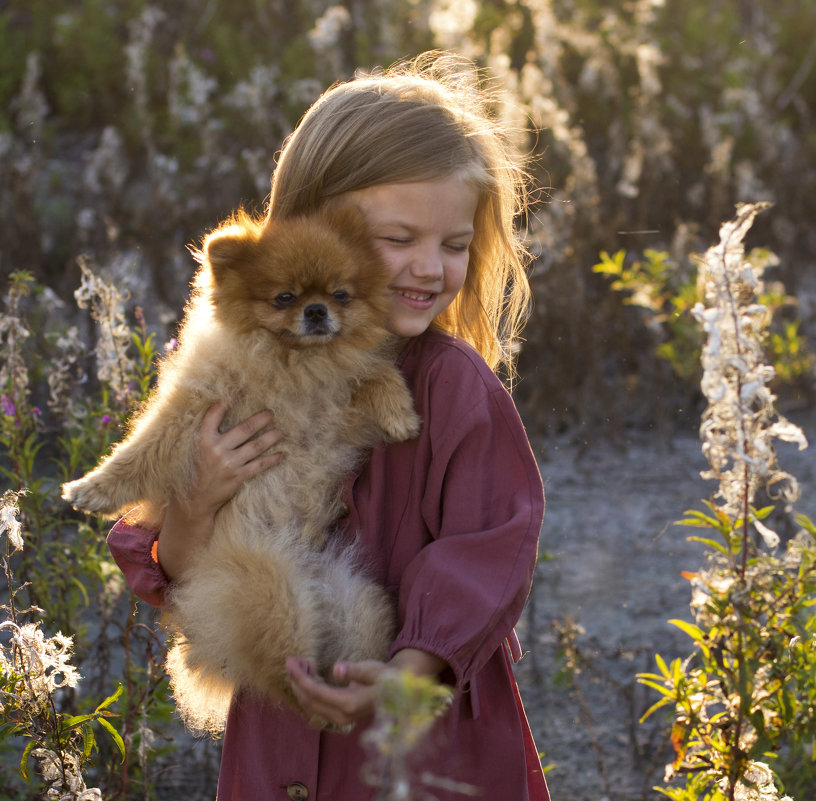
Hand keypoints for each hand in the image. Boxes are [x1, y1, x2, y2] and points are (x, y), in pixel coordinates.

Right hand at [186, 402, 282, 517]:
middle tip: (271, 413)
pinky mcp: (238, 477)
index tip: (231, 397)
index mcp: (203, 440)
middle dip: (260, 420)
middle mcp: (216, 450)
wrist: (196, 499)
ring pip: (255, 446)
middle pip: (244, 429)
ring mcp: (229, 464)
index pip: (212, 417)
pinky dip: (272, 459)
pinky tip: (281, 454)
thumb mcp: (197, 449)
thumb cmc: (198, 469)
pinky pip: (259, 465)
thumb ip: (208, 432)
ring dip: (271, 437)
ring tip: (280, 432)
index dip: (221, 406)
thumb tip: (222, 408)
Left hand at [285, 649, 447, 728]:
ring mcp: (339, 718)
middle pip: (308, 700)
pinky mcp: (339, 714)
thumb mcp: (372, 670)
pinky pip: (317, 703)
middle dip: (296, 680)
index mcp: (348, 704)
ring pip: (310, 703)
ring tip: (301, 662)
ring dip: (301, 684)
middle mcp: (341, 716)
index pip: (314, 692)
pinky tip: (310, 671)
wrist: (397, 690)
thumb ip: (355, 671)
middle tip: (292, 659)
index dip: (299, 677)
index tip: (290, 661)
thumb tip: (337, 669)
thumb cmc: (385, 677)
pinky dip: (309, 688)